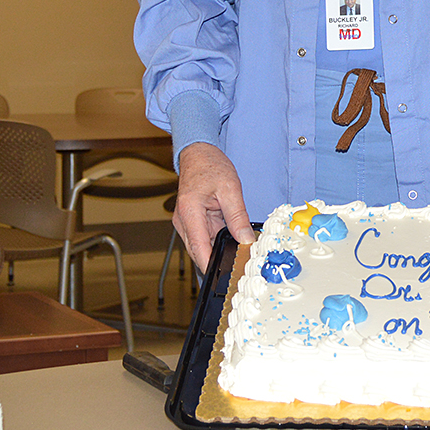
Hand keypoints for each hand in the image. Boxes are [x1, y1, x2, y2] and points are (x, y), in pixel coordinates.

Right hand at [173, 142, 254, 267]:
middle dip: (218, 258)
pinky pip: (204, 237)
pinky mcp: (191, 222)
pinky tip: (231, 237)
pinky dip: (216, 240)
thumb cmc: (210, 166)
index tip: (225, 276)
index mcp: (189, 212)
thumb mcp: (230, 189)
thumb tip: (246, 239)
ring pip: (202, 246)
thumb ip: (237, 217)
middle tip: (241, 263)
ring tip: (240, 248)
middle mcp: (183, 221)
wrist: (198, 153)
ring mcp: (186, 222)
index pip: (199, 248)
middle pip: (199, 251)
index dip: (211, 265)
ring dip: (218, 248)